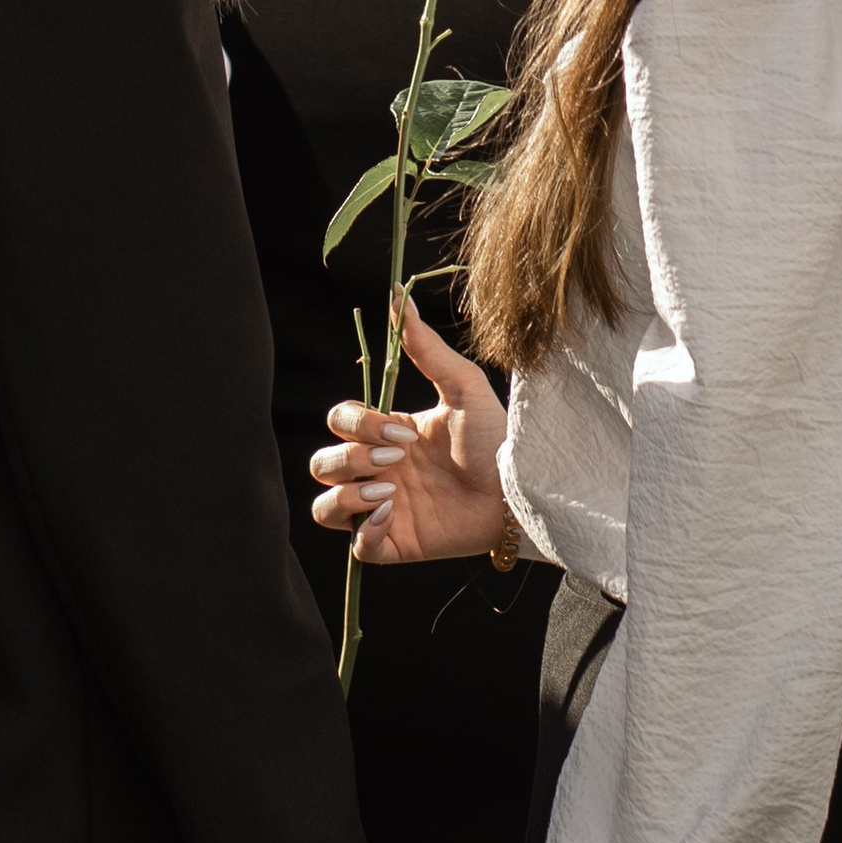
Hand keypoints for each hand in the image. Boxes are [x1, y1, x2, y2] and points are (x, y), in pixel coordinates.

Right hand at [310, 298, 513, 566]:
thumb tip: (398, 295)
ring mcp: (382, 510)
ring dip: (346, 496)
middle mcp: (378, 472)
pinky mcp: (394, 545)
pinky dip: (365, 531)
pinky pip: (355, 547)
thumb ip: (425, 348)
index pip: (338, 422)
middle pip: (321, 464)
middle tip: (398, 460)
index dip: (357, 425)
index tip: (402, 432)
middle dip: (349, 458)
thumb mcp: (462, 387)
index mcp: (388, 434)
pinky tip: (394, 516)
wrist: (520, 493)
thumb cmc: (495, 438)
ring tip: (390, 493)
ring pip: (324, 507)